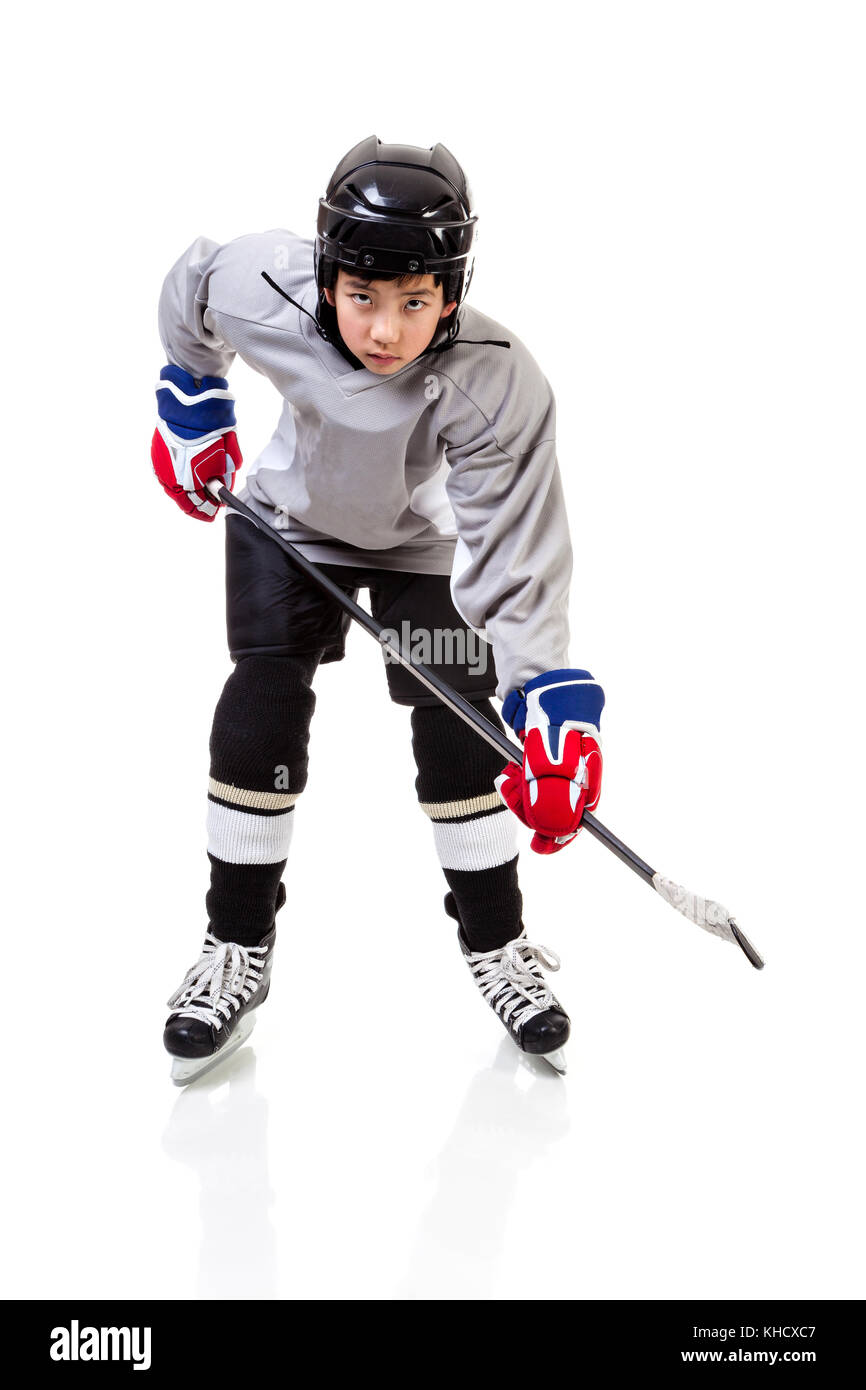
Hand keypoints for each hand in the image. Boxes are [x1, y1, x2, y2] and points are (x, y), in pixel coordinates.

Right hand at [152, 365, 241, 521]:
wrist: (191, 406)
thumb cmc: (212, 433)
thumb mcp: (226, 461)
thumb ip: (223, 481)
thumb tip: (221, 490)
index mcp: (187, 484)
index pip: (198, 508)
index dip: (208, 511)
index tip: (214, 511)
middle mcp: (170, 479)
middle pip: (184, 499)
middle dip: (197, 501)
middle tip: (208, 502)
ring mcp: (161, 466)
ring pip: (174, 486)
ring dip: (186, 489)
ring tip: (197, 488)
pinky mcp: (157, 453)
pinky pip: (167, 472)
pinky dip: (177, 476)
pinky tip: (186, 473)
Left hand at [495, 668, 603, 854]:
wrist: (533, 679)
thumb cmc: (548, 710)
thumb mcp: (547, 752)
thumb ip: (551, 787)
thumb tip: (553, 826)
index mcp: (589, 766)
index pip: (581, 811)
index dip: (561, 830)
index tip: (540, 843)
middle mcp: (578, 767)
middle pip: (561, 807)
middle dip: (534, 811)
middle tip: (511, 798)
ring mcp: (559, 761)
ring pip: (541, 796)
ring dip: (521, 796)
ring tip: (507, 781)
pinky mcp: (540, 756)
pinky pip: (529, 782)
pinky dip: (516, 784)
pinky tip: (508, 775)